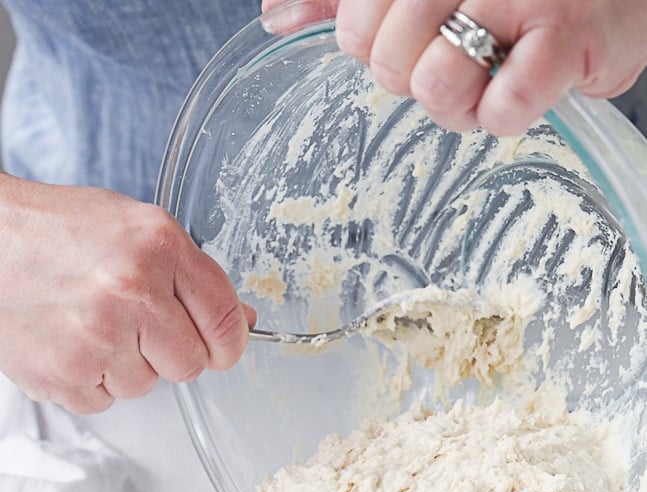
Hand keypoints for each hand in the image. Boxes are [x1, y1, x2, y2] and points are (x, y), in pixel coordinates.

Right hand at [0, 174, 253, 413]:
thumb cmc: (56, 232)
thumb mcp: (136, 230)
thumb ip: (193, 276)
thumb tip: (241, 322)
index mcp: (158, 247)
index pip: (225, 319)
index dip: (229, 342)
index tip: (221, 348)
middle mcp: (132, 292)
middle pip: (190, 364)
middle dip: (169, 351)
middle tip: (134, 323)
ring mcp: (97, 338)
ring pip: (146, 386)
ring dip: (125, 364)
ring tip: (89, 323)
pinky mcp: (65, 375)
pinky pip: (105, 400)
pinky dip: (90, 379)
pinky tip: (69, 341)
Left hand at [262, 0, 646, 134]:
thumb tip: (277, 18)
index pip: (353, 21)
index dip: (371, 48)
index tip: (409, 43)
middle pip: (387, 58)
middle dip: (413, 80)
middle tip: (455, 64)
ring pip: (436, 82)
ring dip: (458, 104)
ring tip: (488, 80)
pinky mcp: (564, 39)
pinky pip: (501, 107)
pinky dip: (504, 115)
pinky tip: (521, 90)